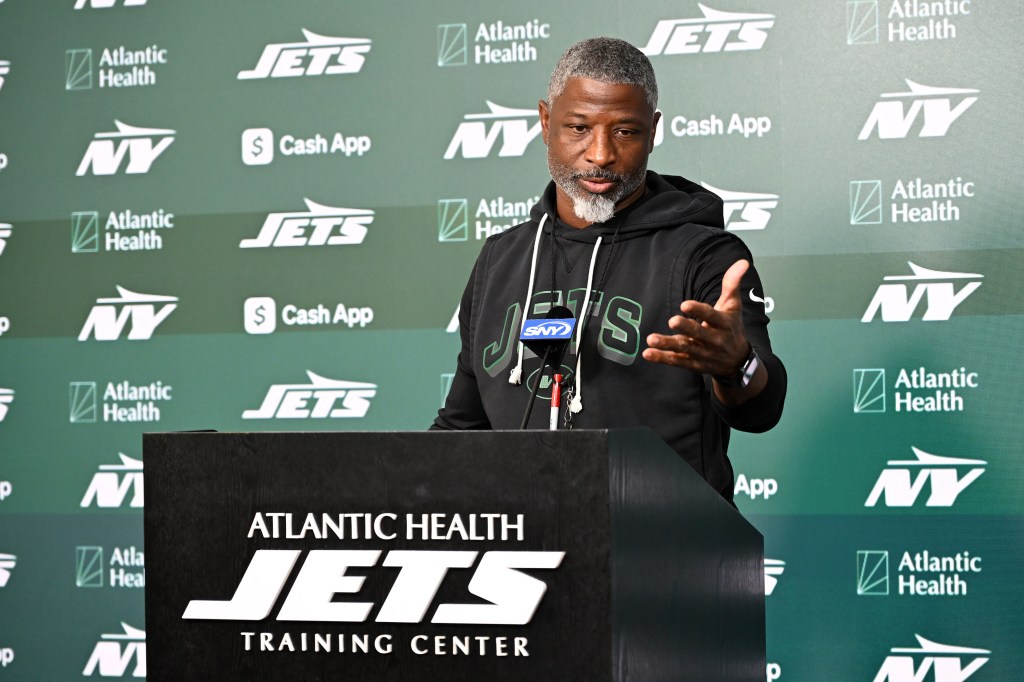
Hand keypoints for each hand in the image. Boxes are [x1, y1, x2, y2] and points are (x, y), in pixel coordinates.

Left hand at [642, 259, 751, 378]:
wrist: (737, 361)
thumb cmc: (731, 327)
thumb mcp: (733, 306)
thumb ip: (732, 284)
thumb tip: (742, 262)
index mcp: (724, 323)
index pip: (712, 316)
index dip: (699, 310)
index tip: (685, 304)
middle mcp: (714, 340)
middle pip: (698, 334)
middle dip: (685, 328)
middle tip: (672, 320)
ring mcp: (703, 353)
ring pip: (685, 348)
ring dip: (667, 344)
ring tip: (651, 338)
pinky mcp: (693, 363)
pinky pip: (677, 360)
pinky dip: (662, 358)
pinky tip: (648, 353)